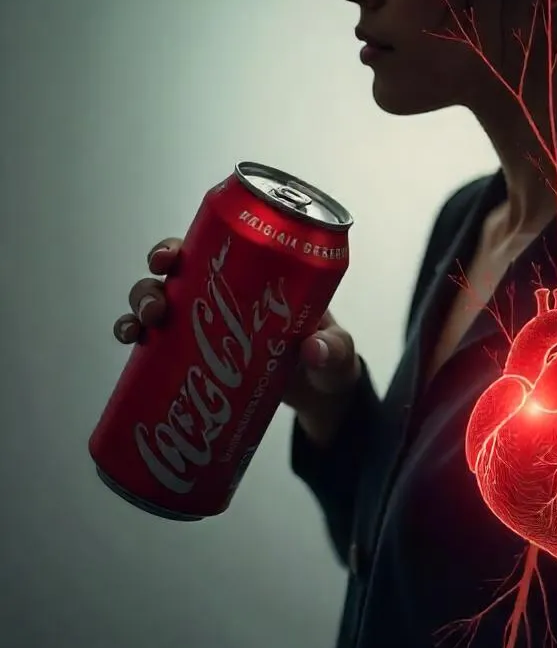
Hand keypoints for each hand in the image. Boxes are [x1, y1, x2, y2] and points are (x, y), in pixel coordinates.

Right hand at [112, 237, 362, 448]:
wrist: (322, 399)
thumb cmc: (331, 359)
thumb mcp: (338, 351)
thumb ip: (334, 350)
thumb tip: (313, 350)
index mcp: (254, 277)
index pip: (208, 249)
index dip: (177, 247)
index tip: (166, 258)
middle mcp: (223, 296)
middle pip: (173, 277)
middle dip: (150, 284)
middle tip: (154, 308)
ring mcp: (206, 327)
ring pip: (158, 306)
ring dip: (137, 311)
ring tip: (136, 331)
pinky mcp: (196, 359)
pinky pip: (157, 344)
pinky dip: (136, 341)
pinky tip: (127, 348)